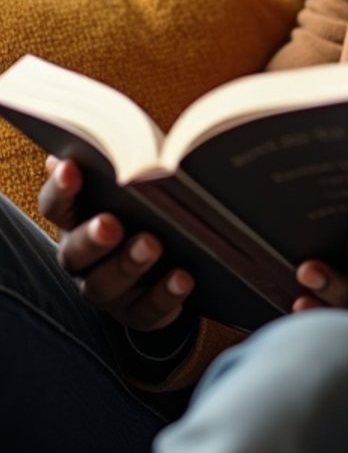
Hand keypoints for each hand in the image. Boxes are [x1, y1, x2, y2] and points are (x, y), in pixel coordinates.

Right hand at [40, 156, 195, 332]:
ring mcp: (109, 291)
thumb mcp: (131, 186)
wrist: (167, 261)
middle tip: (111, 223)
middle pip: (75, 253)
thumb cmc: (144, 209)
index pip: (56, 205)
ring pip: (107, 284)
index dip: (61, 188)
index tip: (71, 167)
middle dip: (92, 238)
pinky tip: (184, 277)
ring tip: (153, 244)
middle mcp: (83, 260)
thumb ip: (113, 166)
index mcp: (76, 221)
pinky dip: (166, 295)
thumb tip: (96, 138)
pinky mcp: (139, 314)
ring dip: (129, 264)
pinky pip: (148, 311)